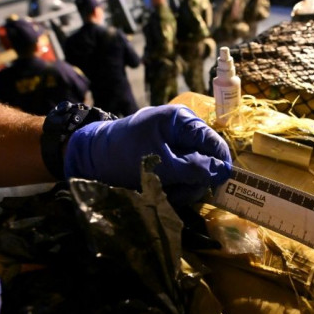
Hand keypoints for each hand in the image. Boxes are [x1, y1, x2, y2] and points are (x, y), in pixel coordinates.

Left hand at [64, 104, 231, 204]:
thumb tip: (225, 171)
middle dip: (194, 181)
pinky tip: (160, 192)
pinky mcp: (167, 161)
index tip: (216, 186)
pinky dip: (173, 188)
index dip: (219, 164)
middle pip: (206, 160)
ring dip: (183, 188)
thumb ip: (194, 168)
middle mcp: (181, 131)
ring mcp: (174, 146)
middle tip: (177, 192)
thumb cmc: (122, 156)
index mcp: (181, 121)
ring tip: (163, 193)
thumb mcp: (160, 165)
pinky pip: (181, 177)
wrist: (89, 160)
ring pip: (195, 173)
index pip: (214, 142)